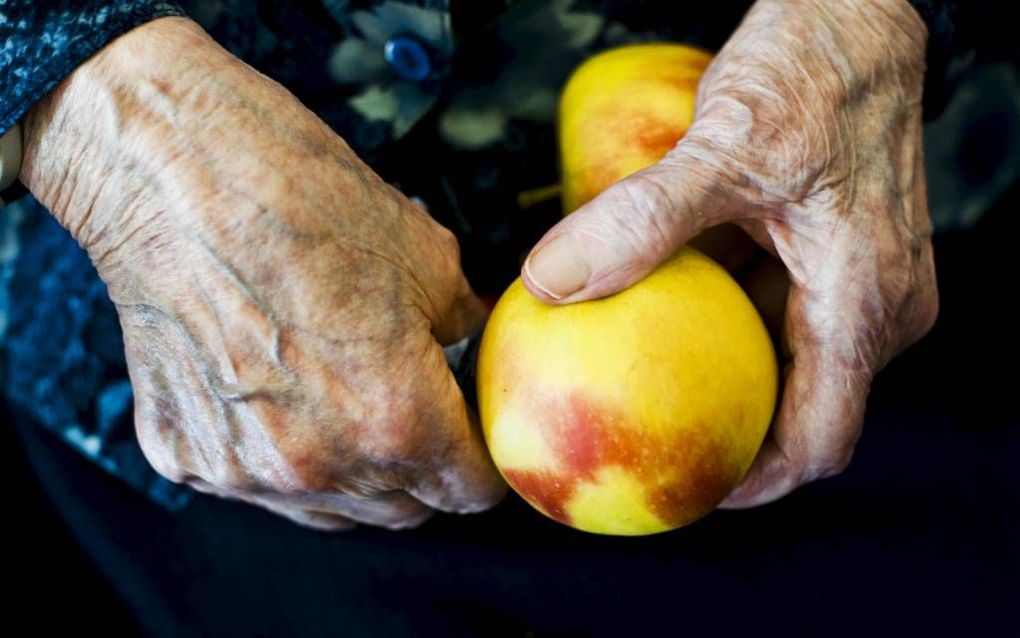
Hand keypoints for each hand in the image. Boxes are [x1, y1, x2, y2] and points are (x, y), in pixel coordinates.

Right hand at [20, 17, 505, 529]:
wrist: (176, 177)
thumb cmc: (300, 203)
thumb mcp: (425, 255)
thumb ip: (462, 325)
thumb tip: (469, 343)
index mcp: (395, 417)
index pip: (468, 490)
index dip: (481, 463)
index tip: (475, 441)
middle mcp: (321, 462)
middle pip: (405, 511)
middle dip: (425, 469)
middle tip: (419, 415)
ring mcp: (247, 468)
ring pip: (334, 509)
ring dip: (357, 474)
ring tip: (347, 404)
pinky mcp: (188, 456)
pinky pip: (260, 483)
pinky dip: (282, 453)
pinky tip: (279, 393)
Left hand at [522, 0, 937, 506]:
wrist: (857, 11)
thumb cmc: (813, 71)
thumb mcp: (721, 148)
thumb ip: (638, 221)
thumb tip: (551, 283)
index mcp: (865, 302)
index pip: (819, 440)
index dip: (754, 483)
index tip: (686, 491)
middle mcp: (877, 305)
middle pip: (801, 408)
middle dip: (728, 429)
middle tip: (650, 438)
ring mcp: (861, 279)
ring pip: (788, 358)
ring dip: (724, 372)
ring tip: (648, 380)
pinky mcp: (837, 252)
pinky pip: (782, 309)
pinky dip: (728, 319)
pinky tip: (669, 305)